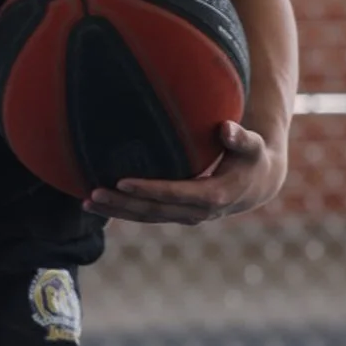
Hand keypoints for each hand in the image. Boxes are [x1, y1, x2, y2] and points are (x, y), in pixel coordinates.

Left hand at [85, 119, 286, 226]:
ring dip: (117, 212)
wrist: (258, 184)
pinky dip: (124, 212)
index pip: (174, 194)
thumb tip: (225, 128)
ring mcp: (186, 217)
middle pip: (153, 210)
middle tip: (92, 194)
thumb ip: (240, 137)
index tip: (122, 181)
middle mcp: (197, 212)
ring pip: (146, 217)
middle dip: (122, 204)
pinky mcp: (177, 215)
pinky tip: (99, 204)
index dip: (148, 189)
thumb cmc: (253, 158)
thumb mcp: (252, 146)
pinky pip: (148, 215)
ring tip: (87, 202)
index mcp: (214, 196)